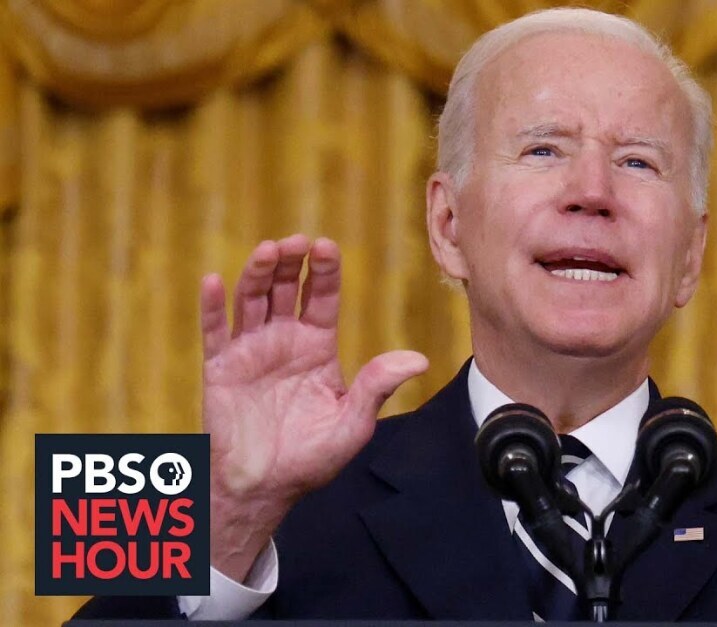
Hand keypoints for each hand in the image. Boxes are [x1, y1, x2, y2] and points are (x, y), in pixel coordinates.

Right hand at [199, 234, 427, 581]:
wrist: (265, 487)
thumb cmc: (311, 457)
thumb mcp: (353, 422)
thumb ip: (378, 386)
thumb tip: (418, 360)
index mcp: (317, 347)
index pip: (322, 298)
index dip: (324, 271)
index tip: (327, 246)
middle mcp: (283, 340)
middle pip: (286, 289)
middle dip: (291, 263)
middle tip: (297, 242)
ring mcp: (250, 350)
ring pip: (251, 299)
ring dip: (257, 273)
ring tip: (268, 251)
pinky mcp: (220, 368)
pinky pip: (213, 331)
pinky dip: (212, 305)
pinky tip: (213, 280)